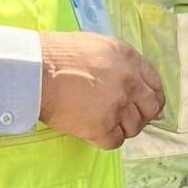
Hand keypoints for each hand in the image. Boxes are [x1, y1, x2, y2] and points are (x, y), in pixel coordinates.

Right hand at [37, 32, 163, 148]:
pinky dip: (106, 139)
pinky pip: (115, 142)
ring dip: (121, 128)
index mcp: (128, 58)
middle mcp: (129, 82)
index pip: (154, 83)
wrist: (33, 71)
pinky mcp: (102, 127)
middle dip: (142, 116)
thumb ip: (119, 63)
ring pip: (133, 127)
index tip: (148, 106)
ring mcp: (117, 105)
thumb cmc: (55, 55)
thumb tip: (137, 85)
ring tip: (103, 122)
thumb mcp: (95, 46)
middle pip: (150, 108)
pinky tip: (93, 131)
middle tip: (127, 120)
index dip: (153, 97)